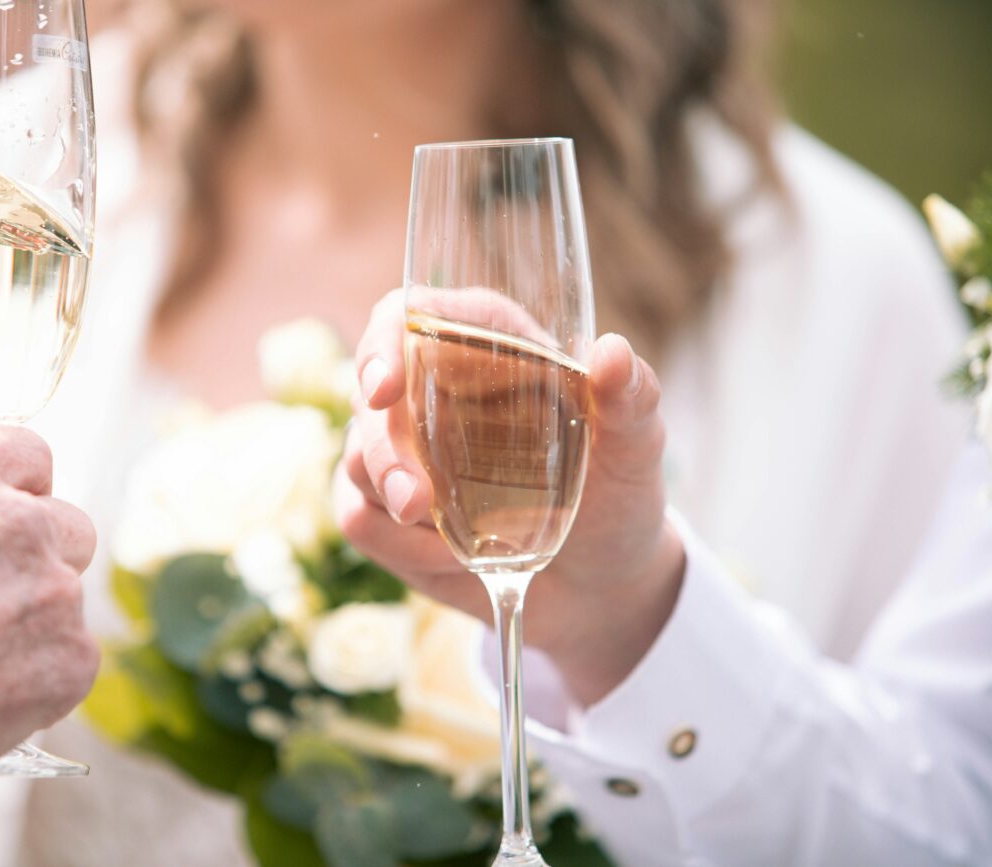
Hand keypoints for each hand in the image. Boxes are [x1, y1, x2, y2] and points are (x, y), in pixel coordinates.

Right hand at [0, 427, 99, 778]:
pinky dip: (40, 676)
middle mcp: (19, 520)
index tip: (6, 516)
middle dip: (42, 556)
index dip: (20, 489)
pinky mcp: (73, 652)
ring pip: (68, 593)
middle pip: (68, 524)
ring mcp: (54, 587)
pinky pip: (72, 655)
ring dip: (37, 617)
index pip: (30, 454)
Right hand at [336, 289, 685, 705]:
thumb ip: (631, 397)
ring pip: (355, 461)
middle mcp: (432, 391)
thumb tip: (610, 353)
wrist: (600, 583)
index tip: (384, 388)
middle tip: (416, 501)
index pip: (405, 316)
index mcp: (485, 345)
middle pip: (368, 398)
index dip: (382, 342)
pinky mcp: (386, 510)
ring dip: (396, 506)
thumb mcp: (637, 447)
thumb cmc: (617, 495)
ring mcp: (403, 452)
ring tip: (455, 543)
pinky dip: (399, 547)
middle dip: (383, 453)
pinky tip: (453, 560)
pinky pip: (358, 519)